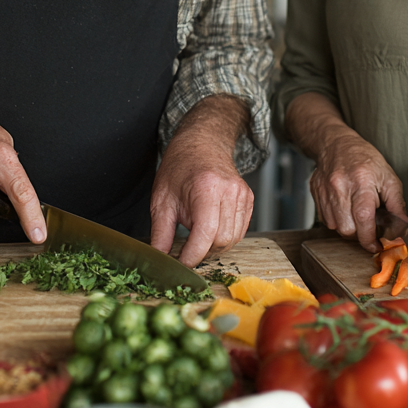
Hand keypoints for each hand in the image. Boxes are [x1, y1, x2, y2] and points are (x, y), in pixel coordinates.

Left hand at [149, 97, 253, 267]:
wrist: (201, 144)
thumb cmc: (180, 168)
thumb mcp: (162, 200)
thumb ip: (160, 233)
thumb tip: (158, 258)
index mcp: (206, 188)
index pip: (205, 235)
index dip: (192, 256)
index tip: (180, 264)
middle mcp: (229, 191)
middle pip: (221, 241)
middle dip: (202, 251)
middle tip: (185, 247)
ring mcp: (242, 195)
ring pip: (233, 240)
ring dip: (214, 246)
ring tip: (198, 234)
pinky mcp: (249, 199)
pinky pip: (240, 231)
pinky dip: (225, 237)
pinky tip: (211, 227)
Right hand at [310, 130, 407, 252]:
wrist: (336, 143)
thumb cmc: (365, 159)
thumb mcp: (388, 178)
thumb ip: (397, 204)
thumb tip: (405, 226)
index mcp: (361, 182)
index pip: (363, 219)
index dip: (370, 238)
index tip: (376, 245)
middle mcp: (339, 187)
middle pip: (346, 228)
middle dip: (359, 234)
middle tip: (368, 227)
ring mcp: (324, 191)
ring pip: (334, 227)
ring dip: (347, 227)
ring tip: (356, 215)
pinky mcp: (315, 193)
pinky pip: (325, 219)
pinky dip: (336, 220)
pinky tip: (344, 209)